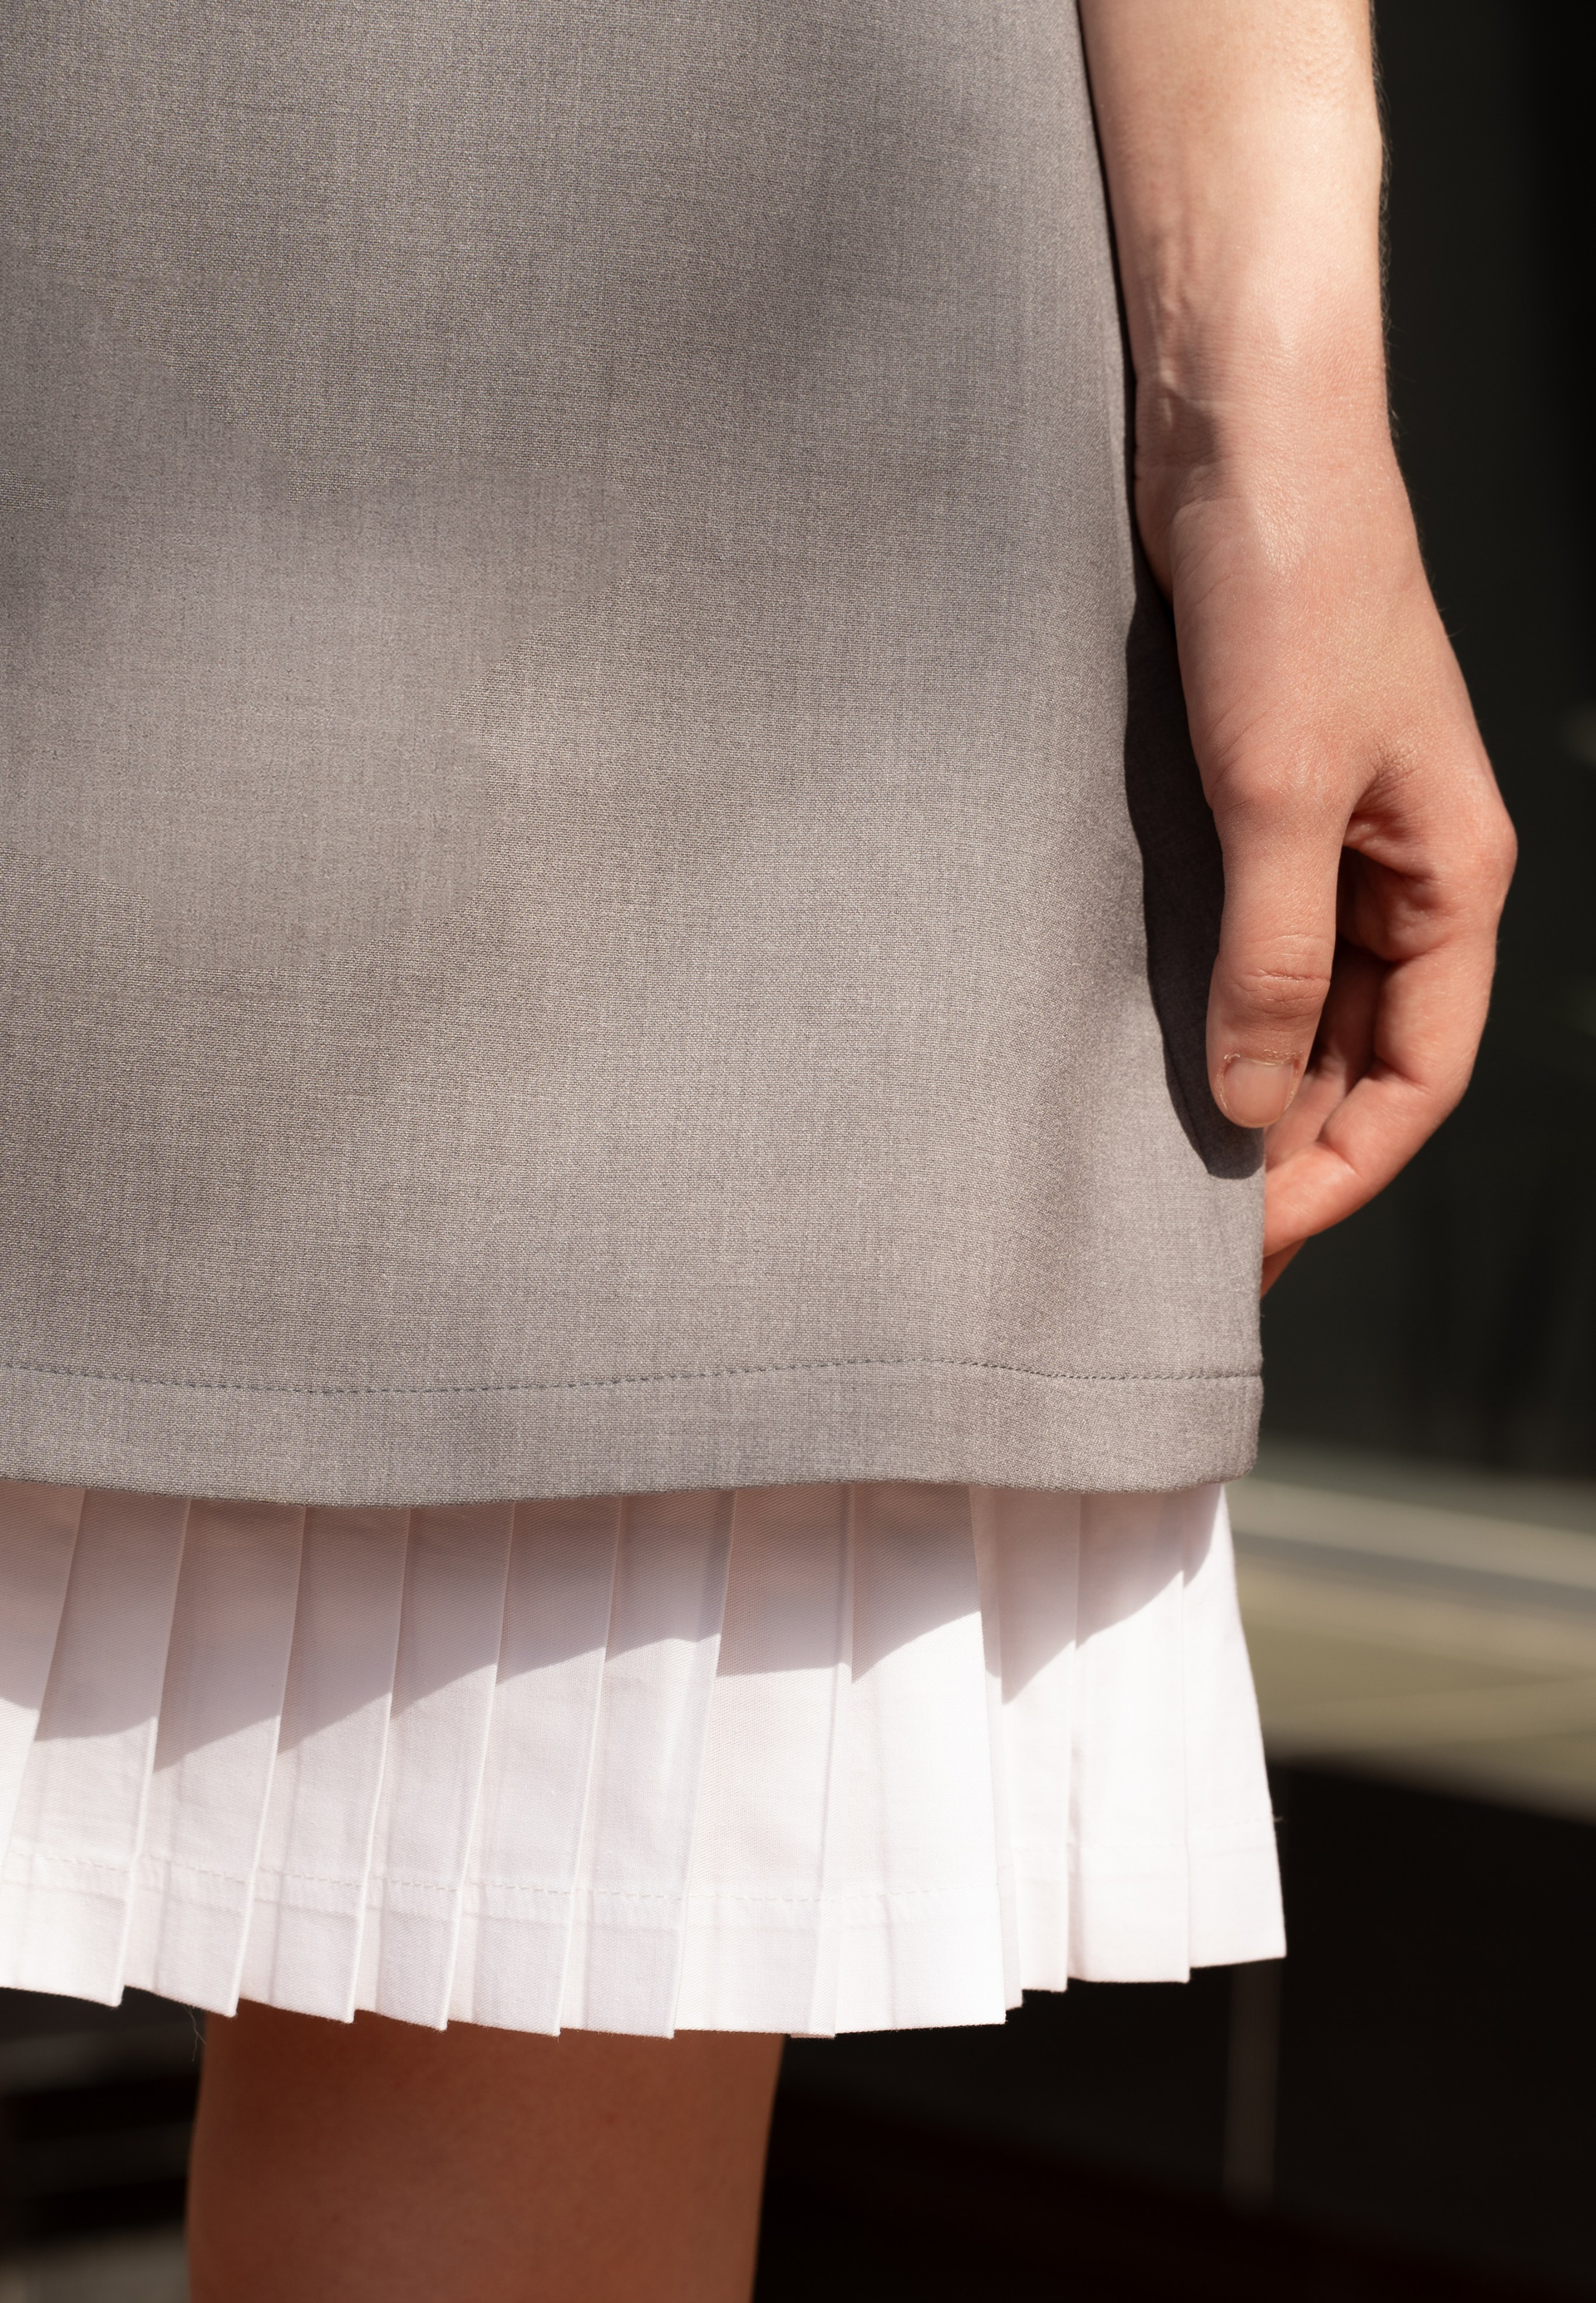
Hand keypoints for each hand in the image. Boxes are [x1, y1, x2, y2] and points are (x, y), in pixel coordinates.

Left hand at [1079, 0, 1517, 1292]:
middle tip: (1183, 1231)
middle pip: (1358, 1054)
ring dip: (1240, 1078)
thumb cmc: (1292, 578)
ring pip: (1298, 1000)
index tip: (1247, 1246)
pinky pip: (1242, 932)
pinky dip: (1204, 996)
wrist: (1232, 418)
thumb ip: (1273, 957)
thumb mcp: (1280, 792)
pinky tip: (1139, 1040)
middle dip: (1286, 1145)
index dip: (1341, 1172)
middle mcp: (1399, 865)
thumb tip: (1249, 1105)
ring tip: (1151, 1157)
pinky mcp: (1252, 791)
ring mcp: (1325, 830)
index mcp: (1447, 875)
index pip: (1417, 1075)